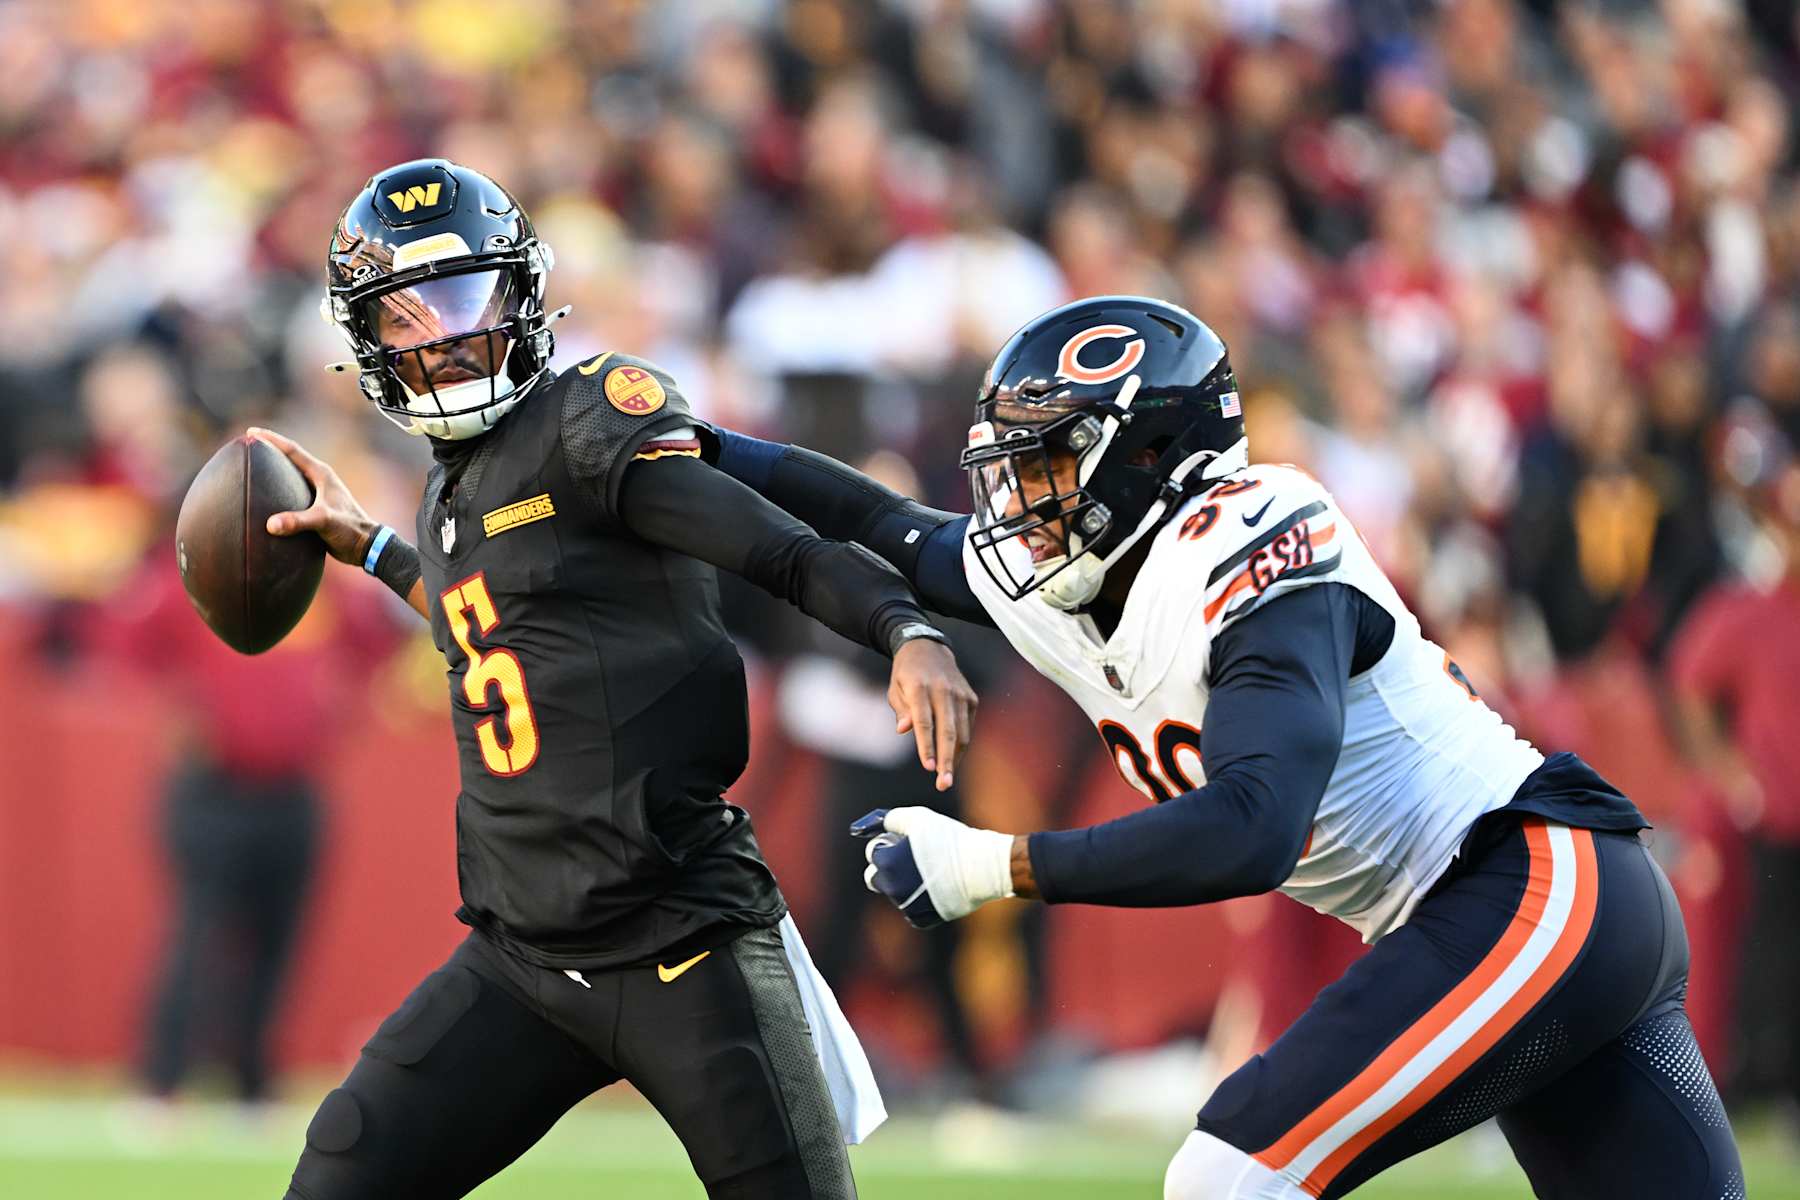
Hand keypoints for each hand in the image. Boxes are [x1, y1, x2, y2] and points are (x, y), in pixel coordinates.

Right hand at [248, 427, 378, 565]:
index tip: (252, 432)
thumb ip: (298, 521)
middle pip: (290, 460)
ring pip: (290, 477)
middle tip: (247, 445)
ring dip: (272, 472)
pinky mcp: (315, 508)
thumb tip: (270, 524)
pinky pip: (291, 495)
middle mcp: (319, 480)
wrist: (365, 546)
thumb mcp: (323, 521)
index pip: (293, 451)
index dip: (272, 440)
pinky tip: (263, 499)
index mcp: (321, 474)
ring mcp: (317, 493)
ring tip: (251, 468)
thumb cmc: (350, 529)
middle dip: (269, 451)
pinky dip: (277, 492)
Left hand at [850, 807, 1013, 927]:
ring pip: (895, 893)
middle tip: (911, 859)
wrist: (982, 866)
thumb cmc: (949, 838)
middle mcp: (892, 888)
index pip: (873, 853)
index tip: (908, 842)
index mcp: (887, 863)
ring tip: (932, 871)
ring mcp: (906, 906)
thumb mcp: (916, 818)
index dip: (890, 844)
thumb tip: (859, 829)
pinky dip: (920, 900)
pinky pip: (911, 910)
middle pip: (875, 878)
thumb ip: (887, 820)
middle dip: (888, 868)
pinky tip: (937, 887)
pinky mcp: (922, 919)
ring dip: (905, 883)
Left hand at [887, 639, 978, 791]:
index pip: (925, 722)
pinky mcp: (971, 698)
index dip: (927, 746)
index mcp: (920, 688)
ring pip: (962, 732)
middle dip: (946, 761)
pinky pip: (968, 727)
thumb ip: (901, 710)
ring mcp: (960, 694)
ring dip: (955, 757)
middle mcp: (943, 690)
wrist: (928, 648)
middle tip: (943, 784)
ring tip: (946, 777)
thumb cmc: (907, 674)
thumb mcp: (895, 688)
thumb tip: (904, 730)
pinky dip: (961, 744)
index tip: (928, 767)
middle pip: (948, 732)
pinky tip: (953, 757)